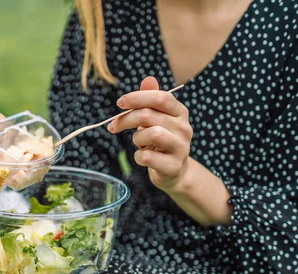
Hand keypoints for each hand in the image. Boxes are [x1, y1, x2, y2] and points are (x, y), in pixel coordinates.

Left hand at [108, 77, 192, 191]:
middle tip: (113, 126)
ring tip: (138, 142)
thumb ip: (150, 100)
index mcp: (180, 112)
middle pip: (149, 115)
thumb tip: (148, 79)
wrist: (173, 170)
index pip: (160, 97)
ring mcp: (181, 148)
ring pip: (152, 134)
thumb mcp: (155, 118)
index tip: (119, 103)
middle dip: (126, 119)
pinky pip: (148, 157)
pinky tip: (141, 157)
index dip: (137, 97)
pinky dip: (138, 156)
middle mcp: (184, 128)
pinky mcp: (174, 166)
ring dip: (136, 138)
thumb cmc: (160, 140)